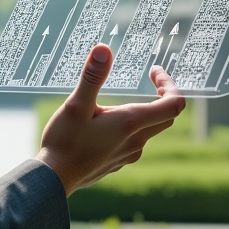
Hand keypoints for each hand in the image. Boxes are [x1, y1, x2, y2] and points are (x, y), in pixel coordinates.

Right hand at [36, 46, 184, 195]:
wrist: (54, 179)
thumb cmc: (64, 141)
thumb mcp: (76, 104)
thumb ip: (92, 77)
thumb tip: (103, 49)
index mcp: (131, 123)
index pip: (174, 104)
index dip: (170, 84)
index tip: (153, 71)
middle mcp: (136, 140)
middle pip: (166, 116)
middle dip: (163, 95)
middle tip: (150, 79)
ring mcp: (129, 154)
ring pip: (151, 129)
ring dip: (146, 111)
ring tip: (122, 100)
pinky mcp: (118, 162)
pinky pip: (135, 141)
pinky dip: (133, 126)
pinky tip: (108, 123)